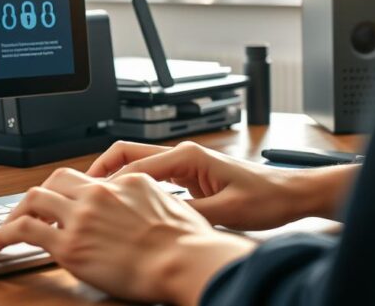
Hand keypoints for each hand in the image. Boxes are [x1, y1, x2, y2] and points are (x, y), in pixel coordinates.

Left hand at [0, 168, 254, 305]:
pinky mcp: (69, 244)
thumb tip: (137, 211)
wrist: (186, 260)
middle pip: (55, 181)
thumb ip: (145, 201)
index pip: (86, 178)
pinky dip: (3, 234)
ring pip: (34, 200)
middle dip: (39, 196)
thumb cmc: (188, 243)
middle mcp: (98, 193)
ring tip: (4, 229)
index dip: (69, 190)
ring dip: (15, 213)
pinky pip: (24, 230)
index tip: (61, 203)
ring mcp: (80, 216)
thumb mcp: (171, 206)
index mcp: (124, 182)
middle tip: (27, 212)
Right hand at [87, 141, 357, 229]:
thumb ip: (189, 214)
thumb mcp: (226, 211)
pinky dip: (134, 184)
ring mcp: (186, 162)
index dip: (111, 181)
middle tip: (82, 189)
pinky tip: (128, 202)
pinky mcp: (191, 174)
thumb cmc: (267, 197)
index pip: (137, 163)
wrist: (291, 194)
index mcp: (189, 156)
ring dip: (117, 176)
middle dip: (103, 169)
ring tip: (98, 196)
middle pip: (130, 152)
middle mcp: (184, 153)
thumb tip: (158, 222)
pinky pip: (153, 174)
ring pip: (139, 162)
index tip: (93, 196)